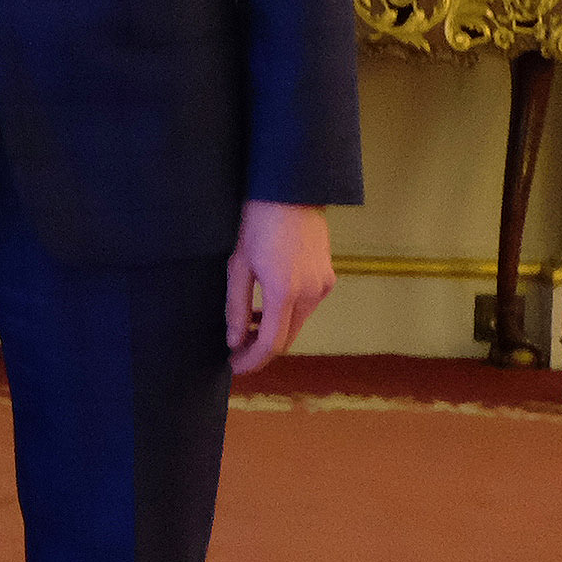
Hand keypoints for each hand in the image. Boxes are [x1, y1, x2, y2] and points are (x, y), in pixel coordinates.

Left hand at [224, 199, 334, 375]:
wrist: (290, 194)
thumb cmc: (257, 224)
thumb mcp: (237, 266)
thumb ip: (235, 307)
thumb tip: (234, 340)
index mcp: (285, 292)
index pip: (271, 343)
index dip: (253, 360)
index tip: (235, 367)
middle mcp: (311, 293)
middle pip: (287, 338)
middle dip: (261, 350)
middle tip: (236, 353)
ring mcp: (323, 286)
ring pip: (297, 324)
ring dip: (273, 332)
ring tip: (243, 330)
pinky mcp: (327, 278)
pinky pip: (305, 307)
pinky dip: (285, 315)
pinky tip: (262, 310)